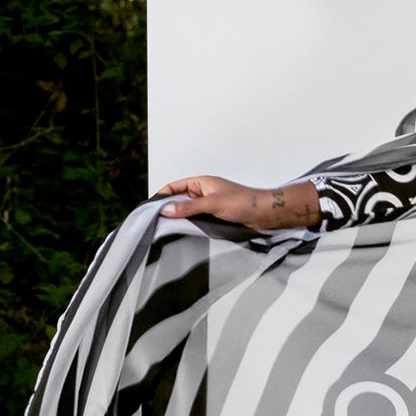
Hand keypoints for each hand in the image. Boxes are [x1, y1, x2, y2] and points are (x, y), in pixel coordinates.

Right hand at [154, 176, 319, 229]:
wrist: (265, 214)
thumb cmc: (243, 203)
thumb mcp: (212, 203)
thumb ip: (189, 207)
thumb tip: (166, 210)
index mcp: (201, 182)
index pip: (174, 187)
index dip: (161, 196)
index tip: (149, 209)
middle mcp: (203, 192)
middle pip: (178, 200)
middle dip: (168, 209)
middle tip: (154, 223)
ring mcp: (208, 205)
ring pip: (187, 211)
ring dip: (179, 219)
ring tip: (165, 230)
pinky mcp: (214, 217)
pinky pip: (196, 219)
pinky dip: (189, 225)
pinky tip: (182, 233)